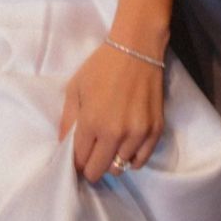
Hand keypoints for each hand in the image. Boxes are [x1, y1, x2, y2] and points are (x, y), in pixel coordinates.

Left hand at [59, 42, 163, 182]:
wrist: (136, 49)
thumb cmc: (101, 67)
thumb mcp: (75, 88)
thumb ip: (67, 121)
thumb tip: (64, 148)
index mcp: (92, 123)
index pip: (81, 162)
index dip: (77, 162)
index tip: (77, 157)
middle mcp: (116, 134)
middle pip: (99, 171)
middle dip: (91, 167)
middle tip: (91, 155)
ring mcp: (138, 135)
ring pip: (120, 168)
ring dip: (112, 160)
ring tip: (110, 144)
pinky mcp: (155, 131)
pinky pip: (140, 161)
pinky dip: (131, 158)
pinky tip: (126, 145)